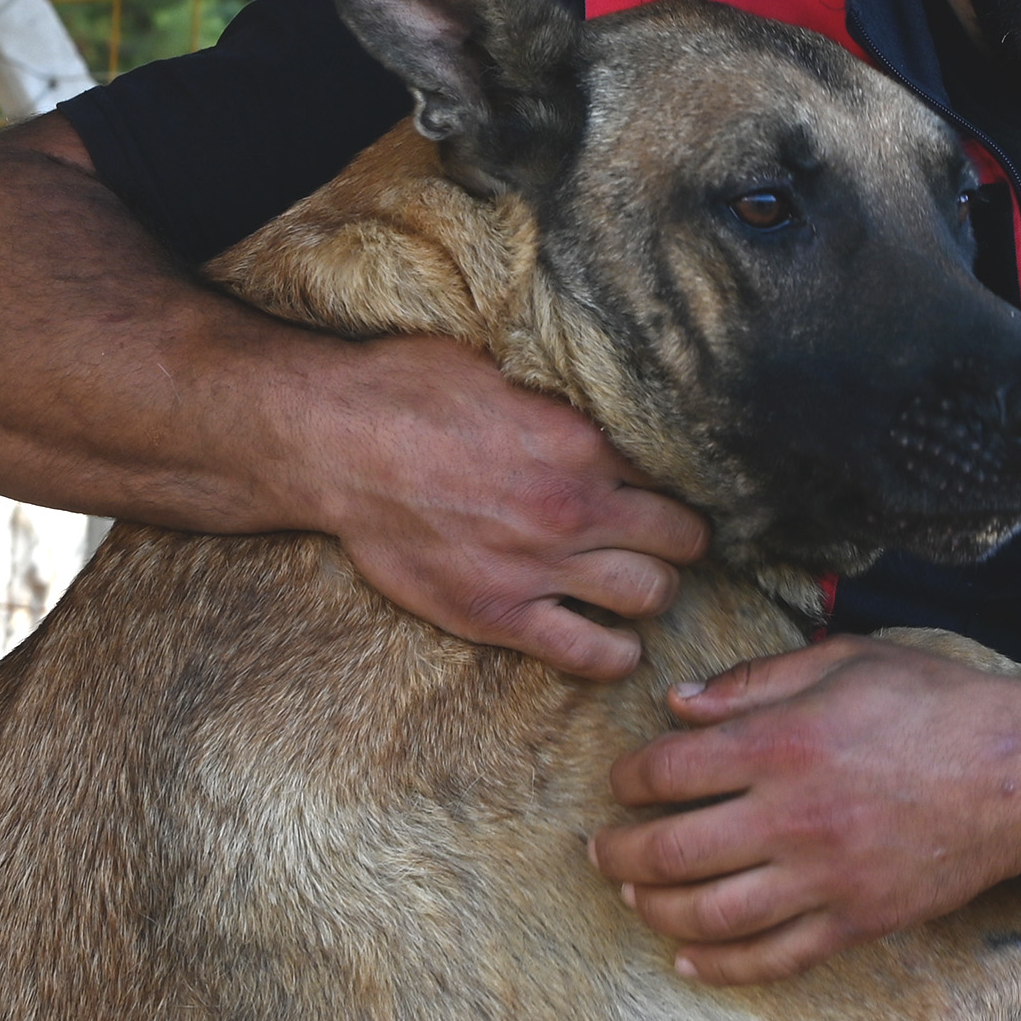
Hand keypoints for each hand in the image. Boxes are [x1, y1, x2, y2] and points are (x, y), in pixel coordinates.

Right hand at [304, 335, 707, 679]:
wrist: (337, 443)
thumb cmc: (412, 390)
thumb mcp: (504, 366)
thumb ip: (566, 391)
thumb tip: (611, 383)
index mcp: (584, 439)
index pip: (679, 470)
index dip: (682, 478)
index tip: (671, 485)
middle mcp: (575, 506)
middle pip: (683, 538)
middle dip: (680, 537)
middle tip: (665, 536)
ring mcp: (541, 566)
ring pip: (651, 595)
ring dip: (653, 590)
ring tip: (639, 581)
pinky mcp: (501, 613)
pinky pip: (590, 654)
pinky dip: (615, 654)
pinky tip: (615, 640)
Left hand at [594, 637, 1020, 983]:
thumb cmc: (936, 705)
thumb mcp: (845, 660)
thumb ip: (755, 681)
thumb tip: (678, 705)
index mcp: (782, 743)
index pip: (668, 771)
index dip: (629, 778)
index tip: (623, 781)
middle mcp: (791, 817)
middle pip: (671, 850)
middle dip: (621, 851)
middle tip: (602, 848)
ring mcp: (822, 878)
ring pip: (708, 915)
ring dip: (655, 909)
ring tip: (635, 895)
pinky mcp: (853, 921)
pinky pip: (771, 958)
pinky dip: (719, 966)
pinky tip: (688, 960)